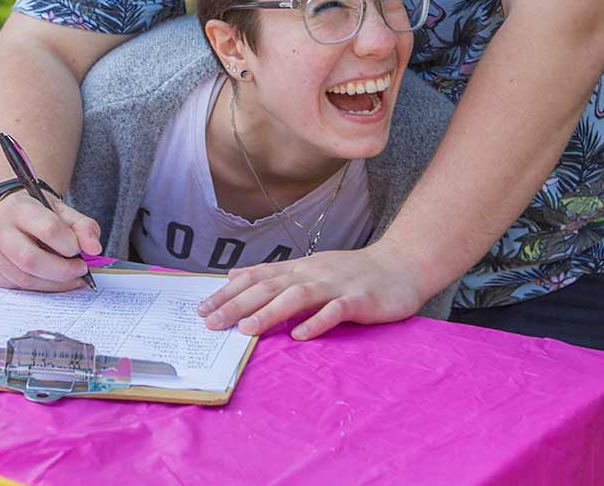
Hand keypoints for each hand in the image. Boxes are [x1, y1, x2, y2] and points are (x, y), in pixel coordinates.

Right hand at [0, 190, 101, 291]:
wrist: (11, 214)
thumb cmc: (39, 213)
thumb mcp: (63, 211)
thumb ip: (83, 227)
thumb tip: (94, 249)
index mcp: (17, 208)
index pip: (48, 229)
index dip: (70, 244)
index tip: (79, 251)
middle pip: (31, 260)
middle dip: (62, 271)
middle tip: (80, 270)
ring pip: (24, 279)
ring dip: (53, 284)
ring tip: (69, 277)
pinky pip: (16, 288)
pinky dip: (38, 288)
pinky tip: (49, 280)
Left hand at [196, 238, 430, 339]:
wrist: (400, 267)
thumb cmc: (352, 273)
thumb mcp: (309, 269)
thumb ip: (273, 274)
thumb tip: (234, 275)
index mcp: (299, 269)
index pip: (256, 278)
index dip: (228, 292)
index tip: (202, 309)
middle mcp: (312, 273)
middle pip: (269, 287)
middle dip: (238, 305)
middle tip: (211, 323)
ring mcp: (336, 286)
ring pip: (298, 296)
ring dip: (270, 312)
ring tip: (246, 329)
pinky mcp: (359, 300)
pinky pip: (335, 311)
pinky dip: (317, 322)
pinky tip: (300, 336)